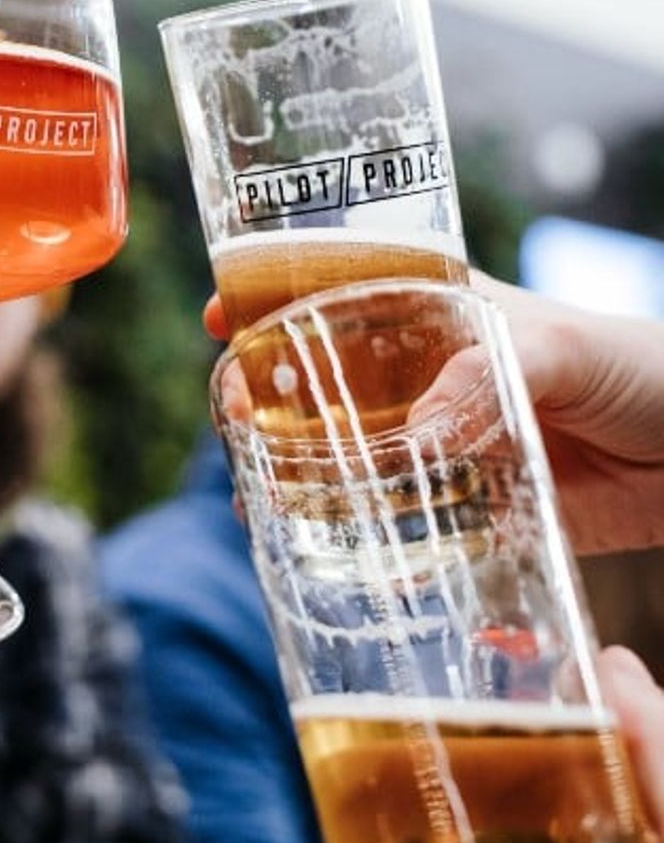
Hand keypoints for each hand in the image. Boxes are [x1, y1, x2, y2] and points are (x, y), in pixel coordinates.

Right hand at [202, 273, 663, 553]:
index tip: (221, 318)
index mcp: (446, 315)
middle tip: (230, 426)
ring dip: (299, 475)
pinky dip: (360, 536)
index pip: (344, 294)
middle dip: (269, 400)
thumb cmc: (648, 368)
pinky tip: (319, 549)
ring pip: (353, 457)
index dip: (276, 299)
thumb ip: (496, 366)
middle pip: (329, 383)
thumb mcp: (570, 345)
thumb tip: (417, 426)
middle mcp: (434, 377)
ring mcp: (450, 444)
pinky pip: (405, 522)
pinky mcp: (477, 507)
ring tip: (253, 498)